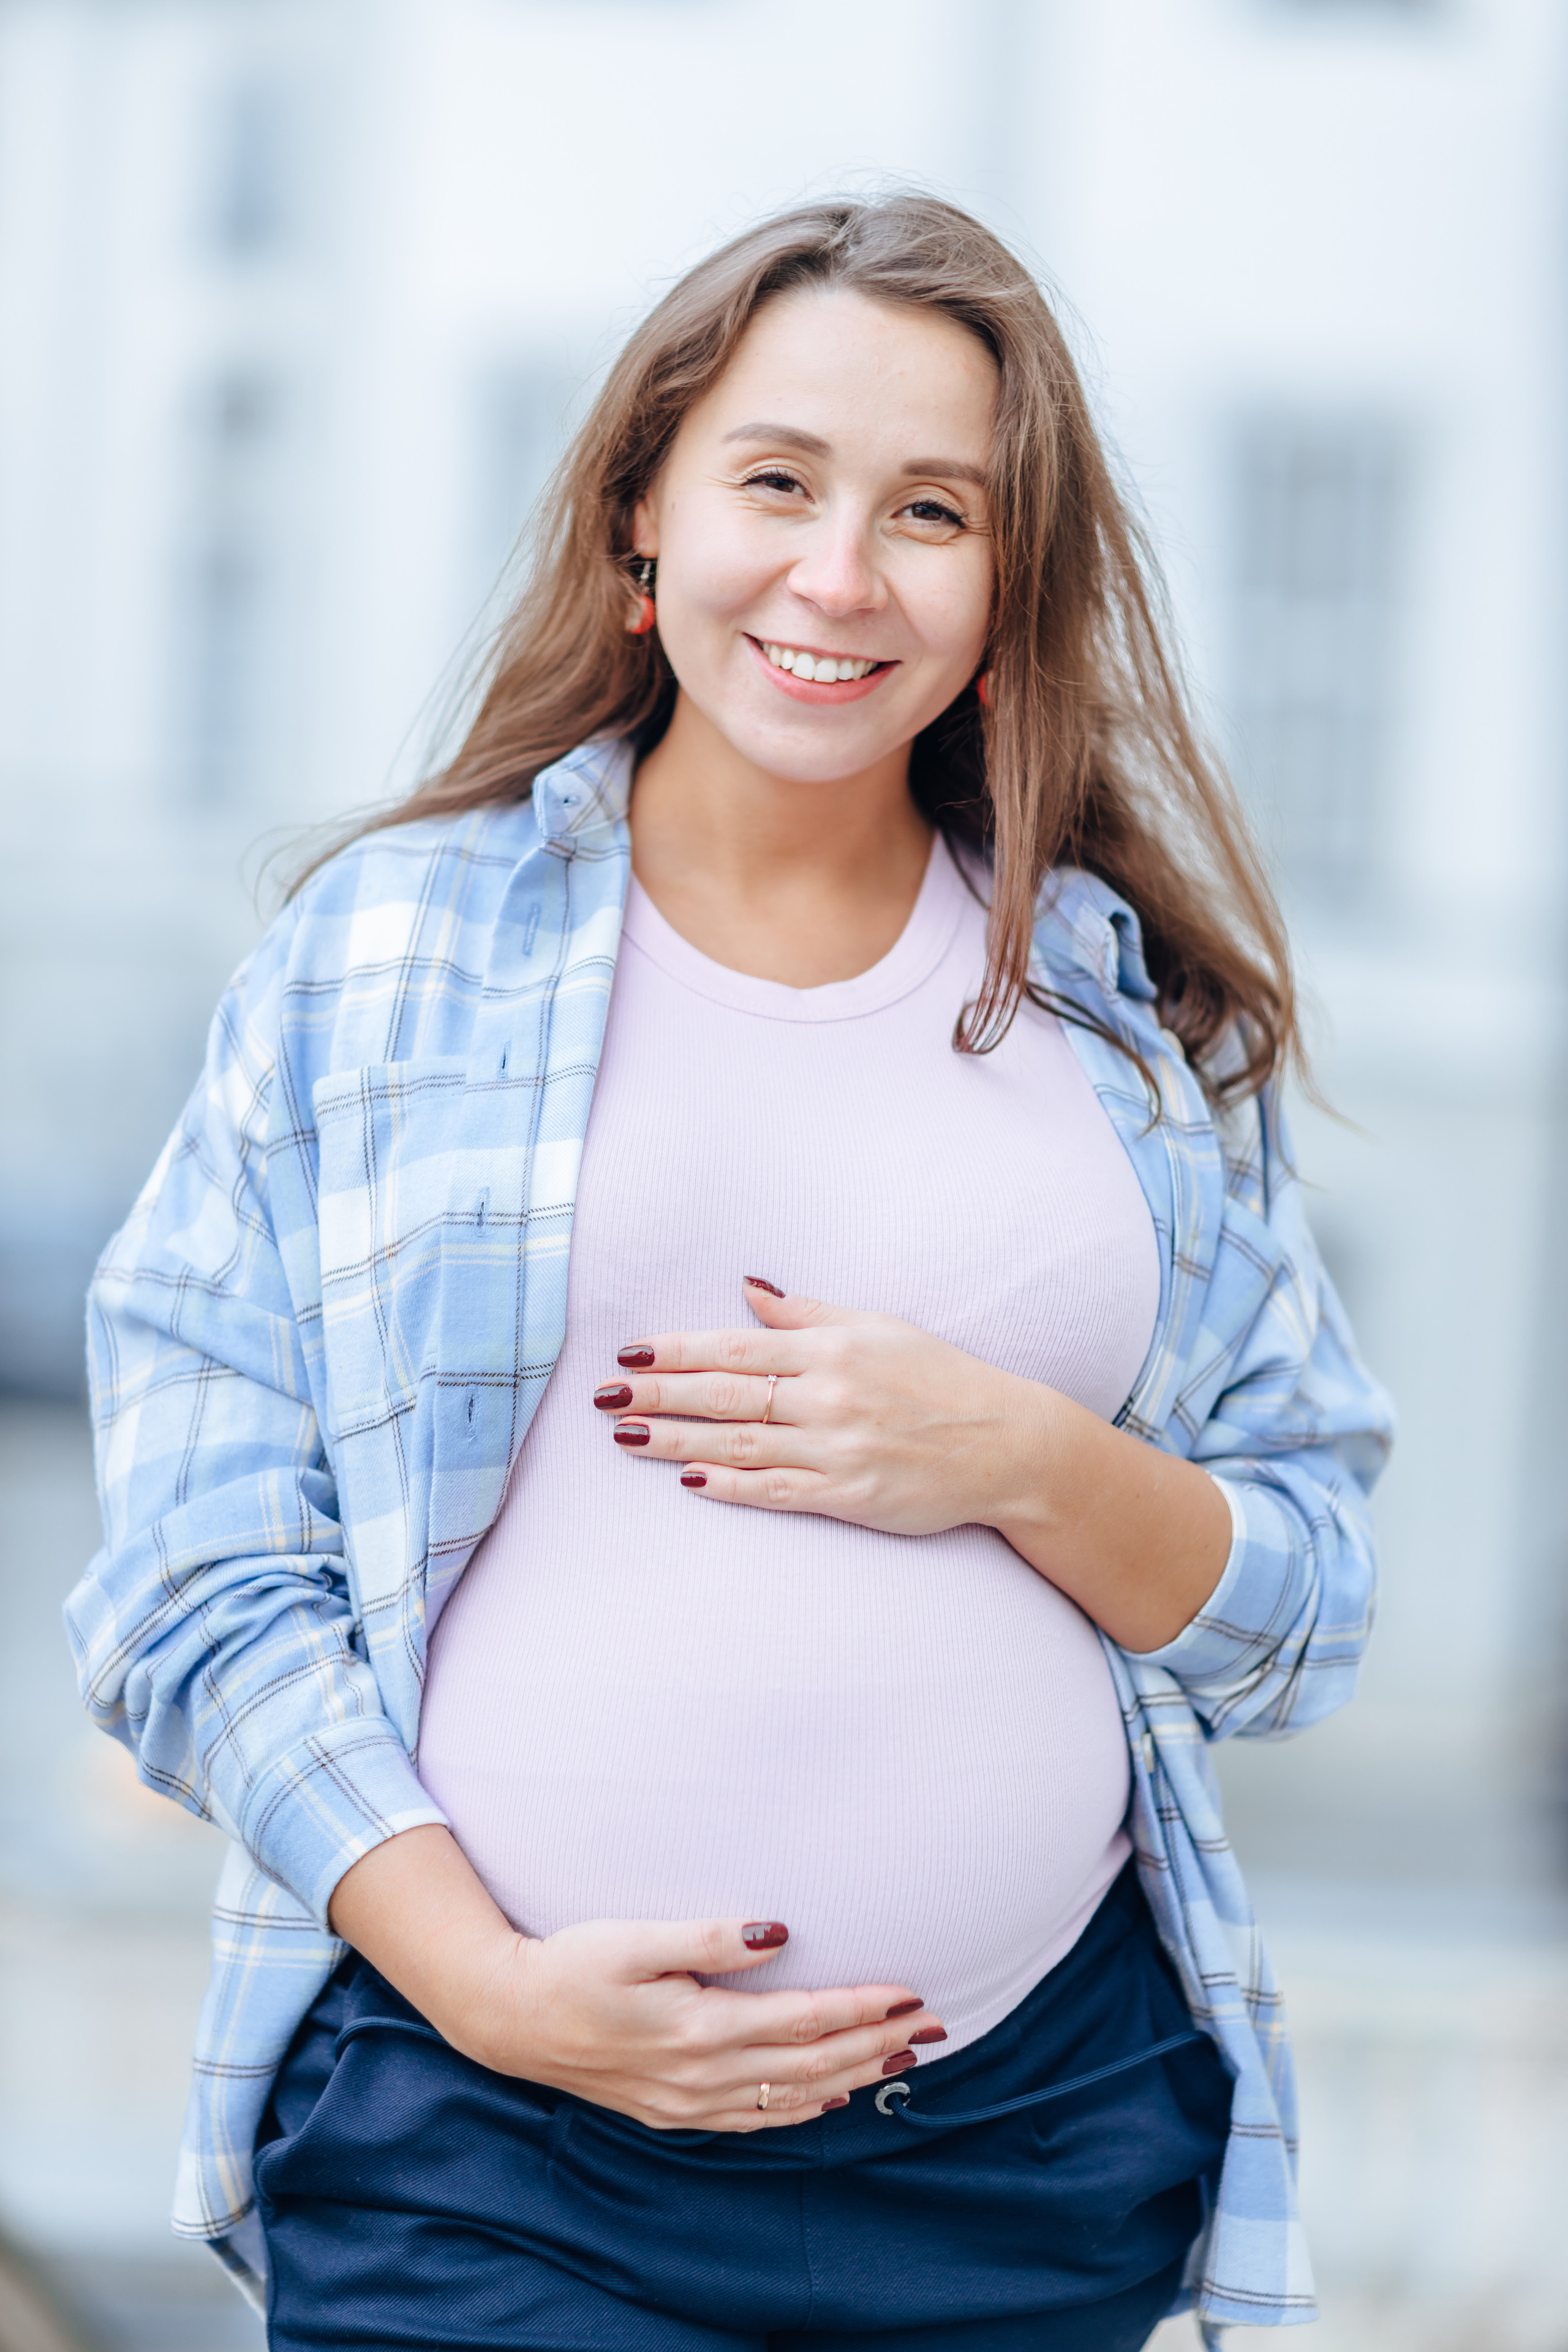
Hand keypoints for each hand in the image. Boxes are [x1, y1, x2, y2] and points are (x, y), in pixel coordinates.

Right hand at [328, 1825, 945, 2133]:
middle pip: (811, 2063)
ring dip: (853, 2077)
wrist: (511, 2018)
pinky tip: (829, 2099)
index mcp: (699, 2027)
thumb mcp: (635, 1936)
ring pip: (793, 2097)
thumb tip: (779, 1933)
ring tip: (903, 2058)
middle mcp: (702, 2074)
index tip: (911, 1992)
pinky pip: (756, 2120)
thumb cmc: (571, 1964)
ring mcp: (689, 2101)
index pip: (805, 2020)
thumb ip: (709, 1937)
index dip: (863, 2007)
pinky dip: (802, 2110)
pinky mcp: (674, 2112)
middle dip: (877, 2043)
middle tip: (933, 2025)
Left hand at [594, 1277, 1030, 1534]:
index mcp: (832, 1349)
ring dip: (676, 1442)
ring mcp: (838, 1449)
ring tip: (624, 1438)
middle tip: (601, 1398)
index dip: (676, 1350)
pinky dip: (732, 1486)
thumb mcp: (879, 1327)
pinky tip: (689, 1482)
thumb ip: (808, 1313)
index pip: (735, 1346)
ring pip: (740, 1443)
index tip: (628, 1354)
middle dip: (657, 1396)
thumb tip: (749, 1287)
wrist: (1006, 1444)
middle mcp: (829, 1395)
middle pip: (725, 1394)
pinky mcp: (850, 1496)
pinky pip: (777, 1490)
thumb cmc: (942, 1379)